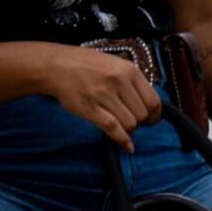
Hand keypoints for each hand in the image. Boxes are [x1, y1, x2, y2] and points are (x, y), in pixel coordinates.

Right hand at [38, 45, 160, 149]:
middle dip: (141, 123)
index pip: (153, 100)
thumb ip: (131, 81)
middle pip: (143, 114)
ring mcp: (104, 95)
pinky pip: (113, 129)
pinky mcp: (90, 109)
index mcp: (129, 70)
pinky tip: (127, 146)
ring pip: (130, 123)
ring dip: (129, 130)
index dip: (155, 115)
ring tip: (122, 127)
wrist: (56, 66)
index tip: (151, 120)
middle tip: (133, 123)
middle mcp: (119, 81)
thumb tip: (146, 103)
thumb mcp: (115, 63)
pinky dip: (123, 141)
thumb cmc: (86, 65)